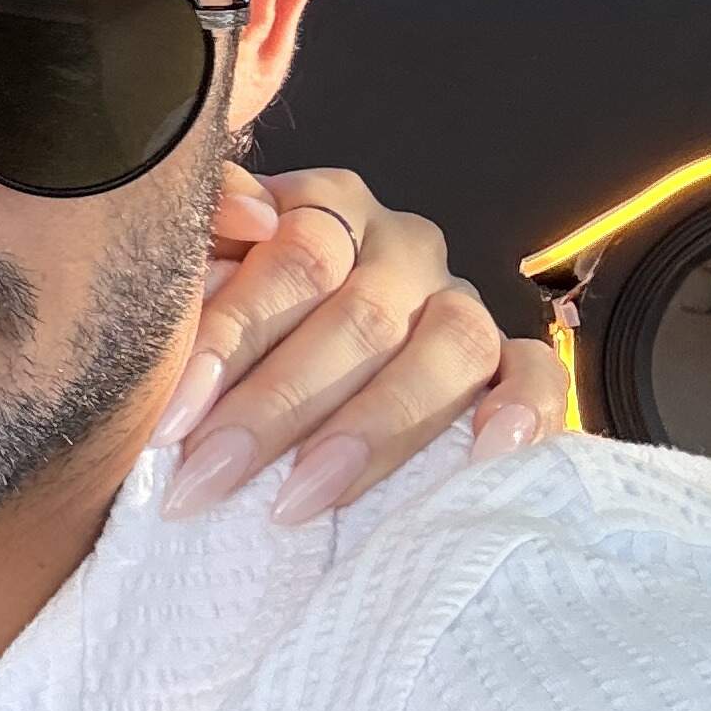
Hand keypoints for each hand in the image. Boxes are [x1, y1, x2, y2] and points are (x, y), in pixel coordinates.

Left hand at [156, 163, 565, 521]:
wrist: (302, 347)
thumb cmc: (240, 319)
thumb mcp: (208, 268)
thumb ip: (206, 238)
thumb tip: (245, 216)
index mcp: (328, 209)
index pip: (293, 262)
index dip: (230, 341)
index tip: (173, 419)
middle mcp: (403, 248)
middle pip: (359, 319)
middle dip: (274, 410)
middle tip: (206, 479)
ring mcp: (463, 303)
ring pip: (446, 351)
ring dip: (370, 432)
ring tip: (296, 501)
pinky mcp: (514, 359)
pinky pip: (537, 374)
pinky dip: (523, 411)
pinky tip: (484, 457)